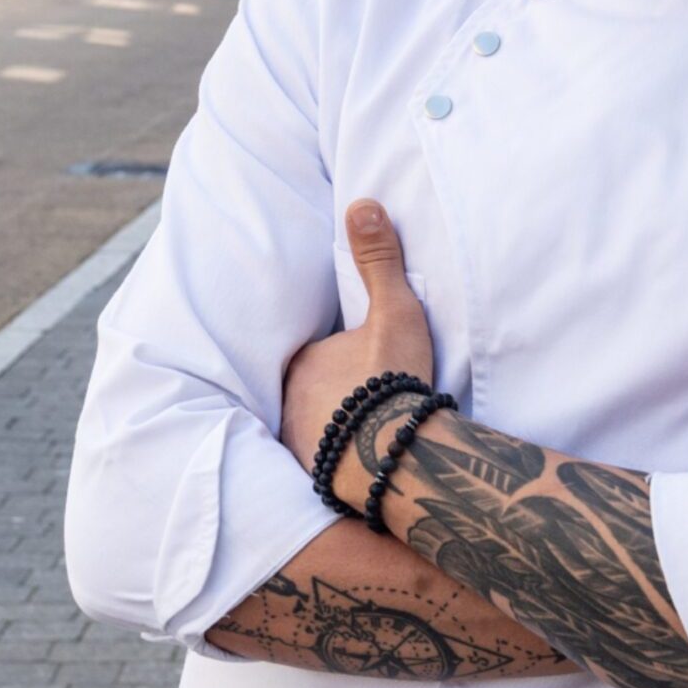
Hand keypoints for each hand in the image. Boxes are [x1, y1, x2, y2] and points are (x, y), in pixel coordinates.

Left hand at [279, 200, 435, 466]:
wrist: (397, 458)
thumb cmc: (392, 381)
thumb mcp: (394, 313)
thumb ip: (379, 262)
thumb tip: (363, 204)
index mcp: (304, 363)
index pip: (319, 354)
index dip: (344, 359)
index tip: (369, 366)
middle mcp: (290, 404)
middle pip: (314, 394)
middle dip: (336, 397)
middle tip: (370, 404)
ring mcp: (300, 446)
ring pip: (316, 431)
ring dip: (337, 433)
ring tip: (369, 440)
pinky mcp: (317, 482)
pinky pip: (327, 467)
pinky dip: (342, 466)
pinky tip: (366, 470)